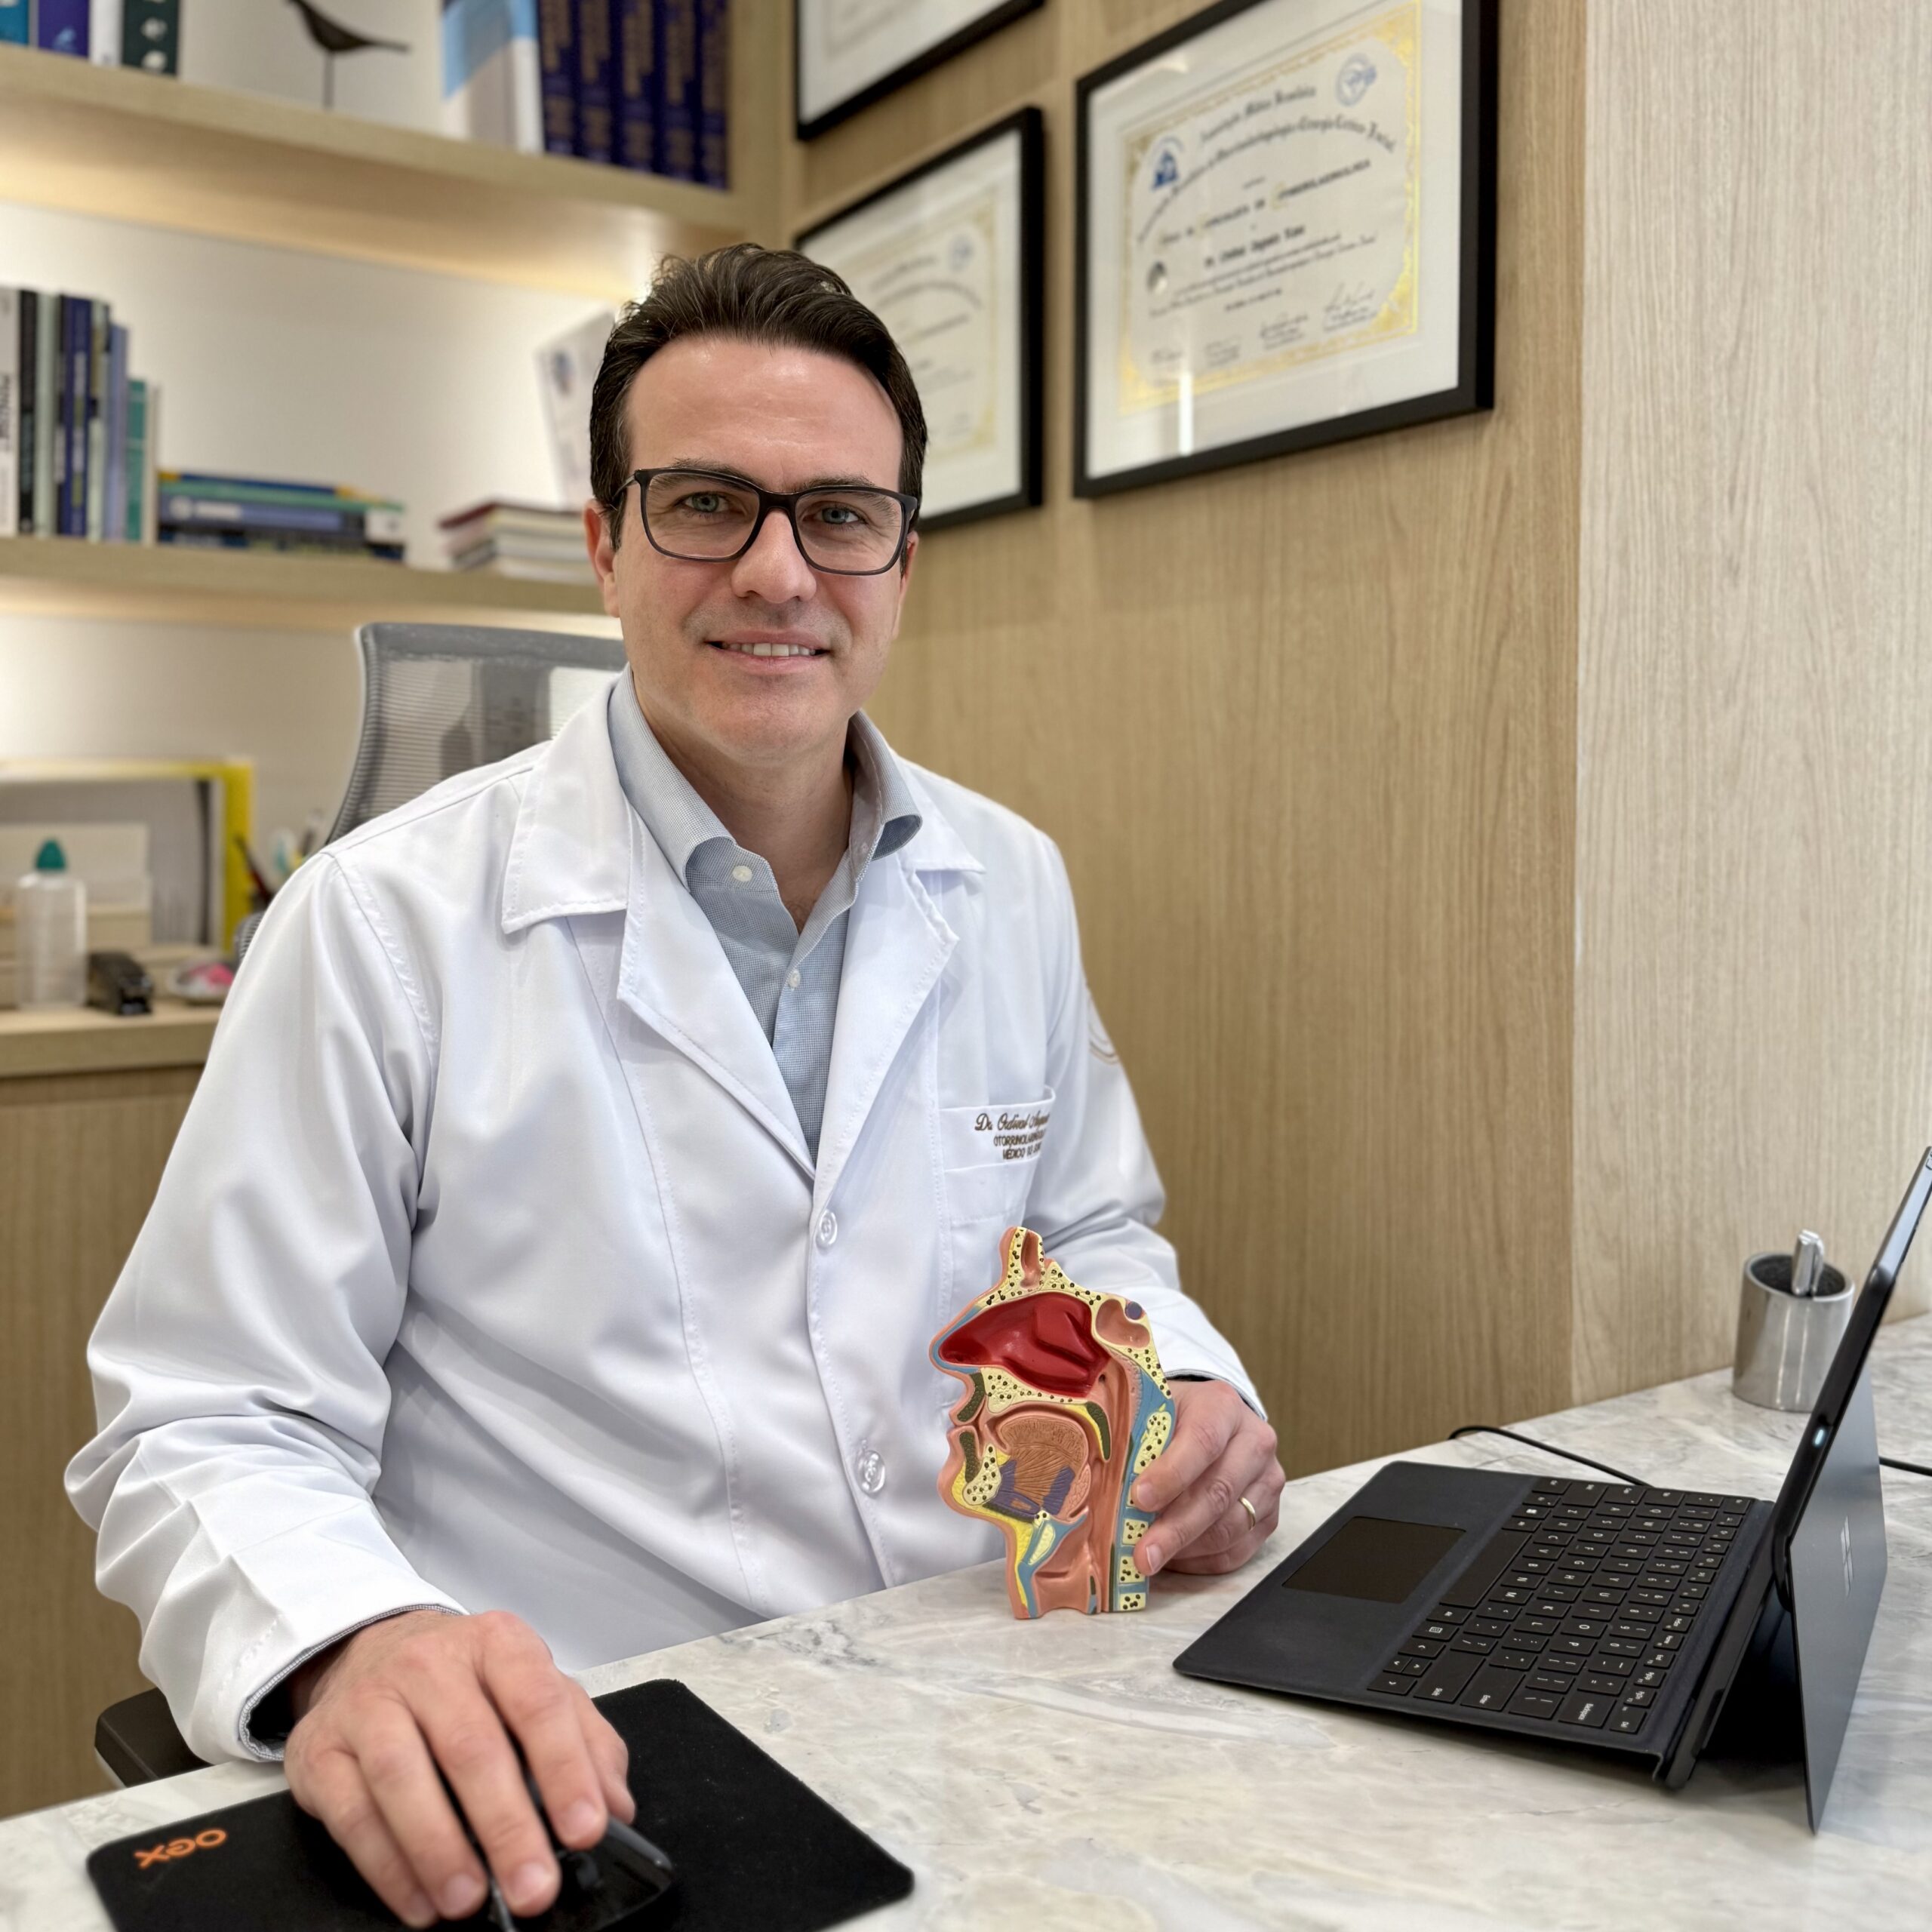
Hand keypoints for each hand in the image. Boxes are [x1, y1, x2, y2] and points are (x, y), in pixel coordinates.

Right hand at [283, 1609, 633, 1927]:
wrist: (372, 1652)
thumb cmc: (465, 1683)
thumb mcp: (536, 1690)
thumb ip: (586, 1740)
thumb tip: (616, 1805)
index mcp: (497, 1644)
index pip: (538, 1702)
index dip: (565, 1769)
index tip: (585, 1829)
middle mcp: (430, 1664)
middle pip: (471, 1747)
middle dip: (506, 1826)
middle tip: (533, 1887)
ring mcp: (369, 1703)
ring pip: (402, 1777)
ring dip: (439, 1850)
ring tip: (470, 1901)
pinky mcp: (320, 1749)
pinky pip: (351, 1813)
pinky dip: (387, 1866)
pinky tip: (419, 1902)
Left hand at [1131, 1380, 1283, 1576]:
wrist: (1212, 1422)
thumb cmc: (1171, 1420)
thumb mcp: (1150, 1412)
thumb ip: (1130, 1437)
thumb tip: (1086, 1474)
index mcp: (1222, 1406)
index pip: (1202, 1441)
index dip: (1171, 1474)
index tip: (1138, 1499)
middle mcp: (1255, 1442)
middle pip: (1218, 1491)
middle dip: (1175, 1528)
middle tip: (1141, 1553)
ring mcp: (1268, 1481)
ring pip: (1230, 1527)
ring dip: (1186, 1549)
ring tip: (1150, 1559)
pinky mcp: (1270, 1515)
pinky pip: (1238, 1550)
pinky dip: (1203, 1561)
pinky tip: (1174, 1559)